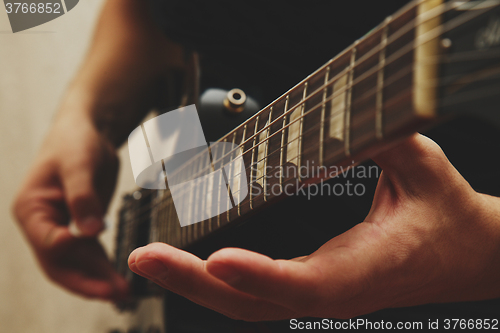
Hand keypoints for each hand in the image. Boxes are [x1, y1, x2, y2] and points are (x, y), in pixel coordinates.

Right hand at [12, 112, 127, 299]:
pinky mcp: (80, 228)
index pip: (46, 240)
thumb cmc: (75, 142)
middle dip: (86, 281)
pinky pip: (90, 254)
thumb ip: (83, 197)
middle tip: (115, 292)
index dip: (66, 251)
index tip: (91, 255)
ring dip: (98, 279)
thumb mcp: (79, 165)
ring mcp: (61, 229)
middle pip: (60, 263)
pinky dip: (103, 267)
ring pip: (77, 263)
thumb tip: (91, 231)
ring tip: (123, 292)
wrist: (86, 133)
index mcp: (32, 208)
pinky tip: (119, 278)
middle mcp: (42, 224)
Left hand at [128, 134, 499, 319]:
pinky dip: (215, 283)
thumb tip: (334, 119)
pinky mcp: (310, 288)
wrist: (464, 255)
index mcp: (367, 267)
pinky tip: (185, 264)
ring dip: (195, 284)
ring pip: (247, 303)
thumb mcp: (423, 167)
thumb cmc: (446, 217)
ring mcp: (319, 296)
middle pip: (256, 302)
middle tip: (145, 258)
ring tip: (150, 260)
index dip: (263, 275)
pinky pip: (255, 293)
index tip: (217, 261)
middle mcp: (336, 291)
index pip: (309, 282)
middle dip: (196, 283)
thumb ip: (379, 141)